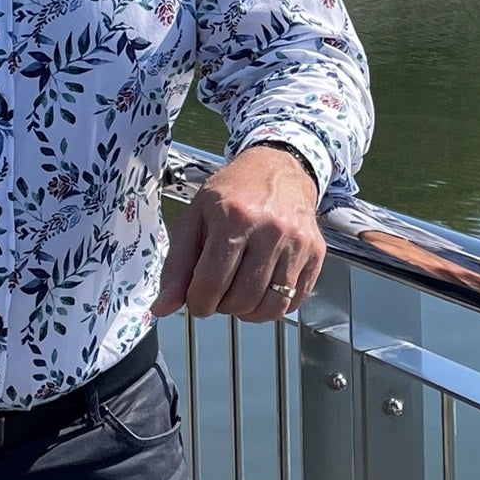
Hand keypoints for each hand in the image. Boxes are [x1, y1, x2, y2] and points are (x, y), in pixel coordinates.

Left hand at [156, 144, 324, 322]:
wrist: (277, 168)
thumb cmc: (232, 194)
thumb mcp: (194, 219)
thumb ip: (177, 266)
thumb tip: (162, 308)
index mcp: (234, 218)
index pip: (212, 284)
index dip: (198, 302)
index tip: (196, 298)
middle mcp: (271, 230)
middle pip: (241, 299)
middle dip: (222, 306)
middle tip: (219, 290)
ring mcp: (298, 242)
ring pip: (270, 306)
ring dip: (248, 311)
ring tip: (239, 293)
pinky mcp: (316, 252)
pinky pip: (294, 301)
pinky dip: (274, 306)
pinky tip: (262, 289)